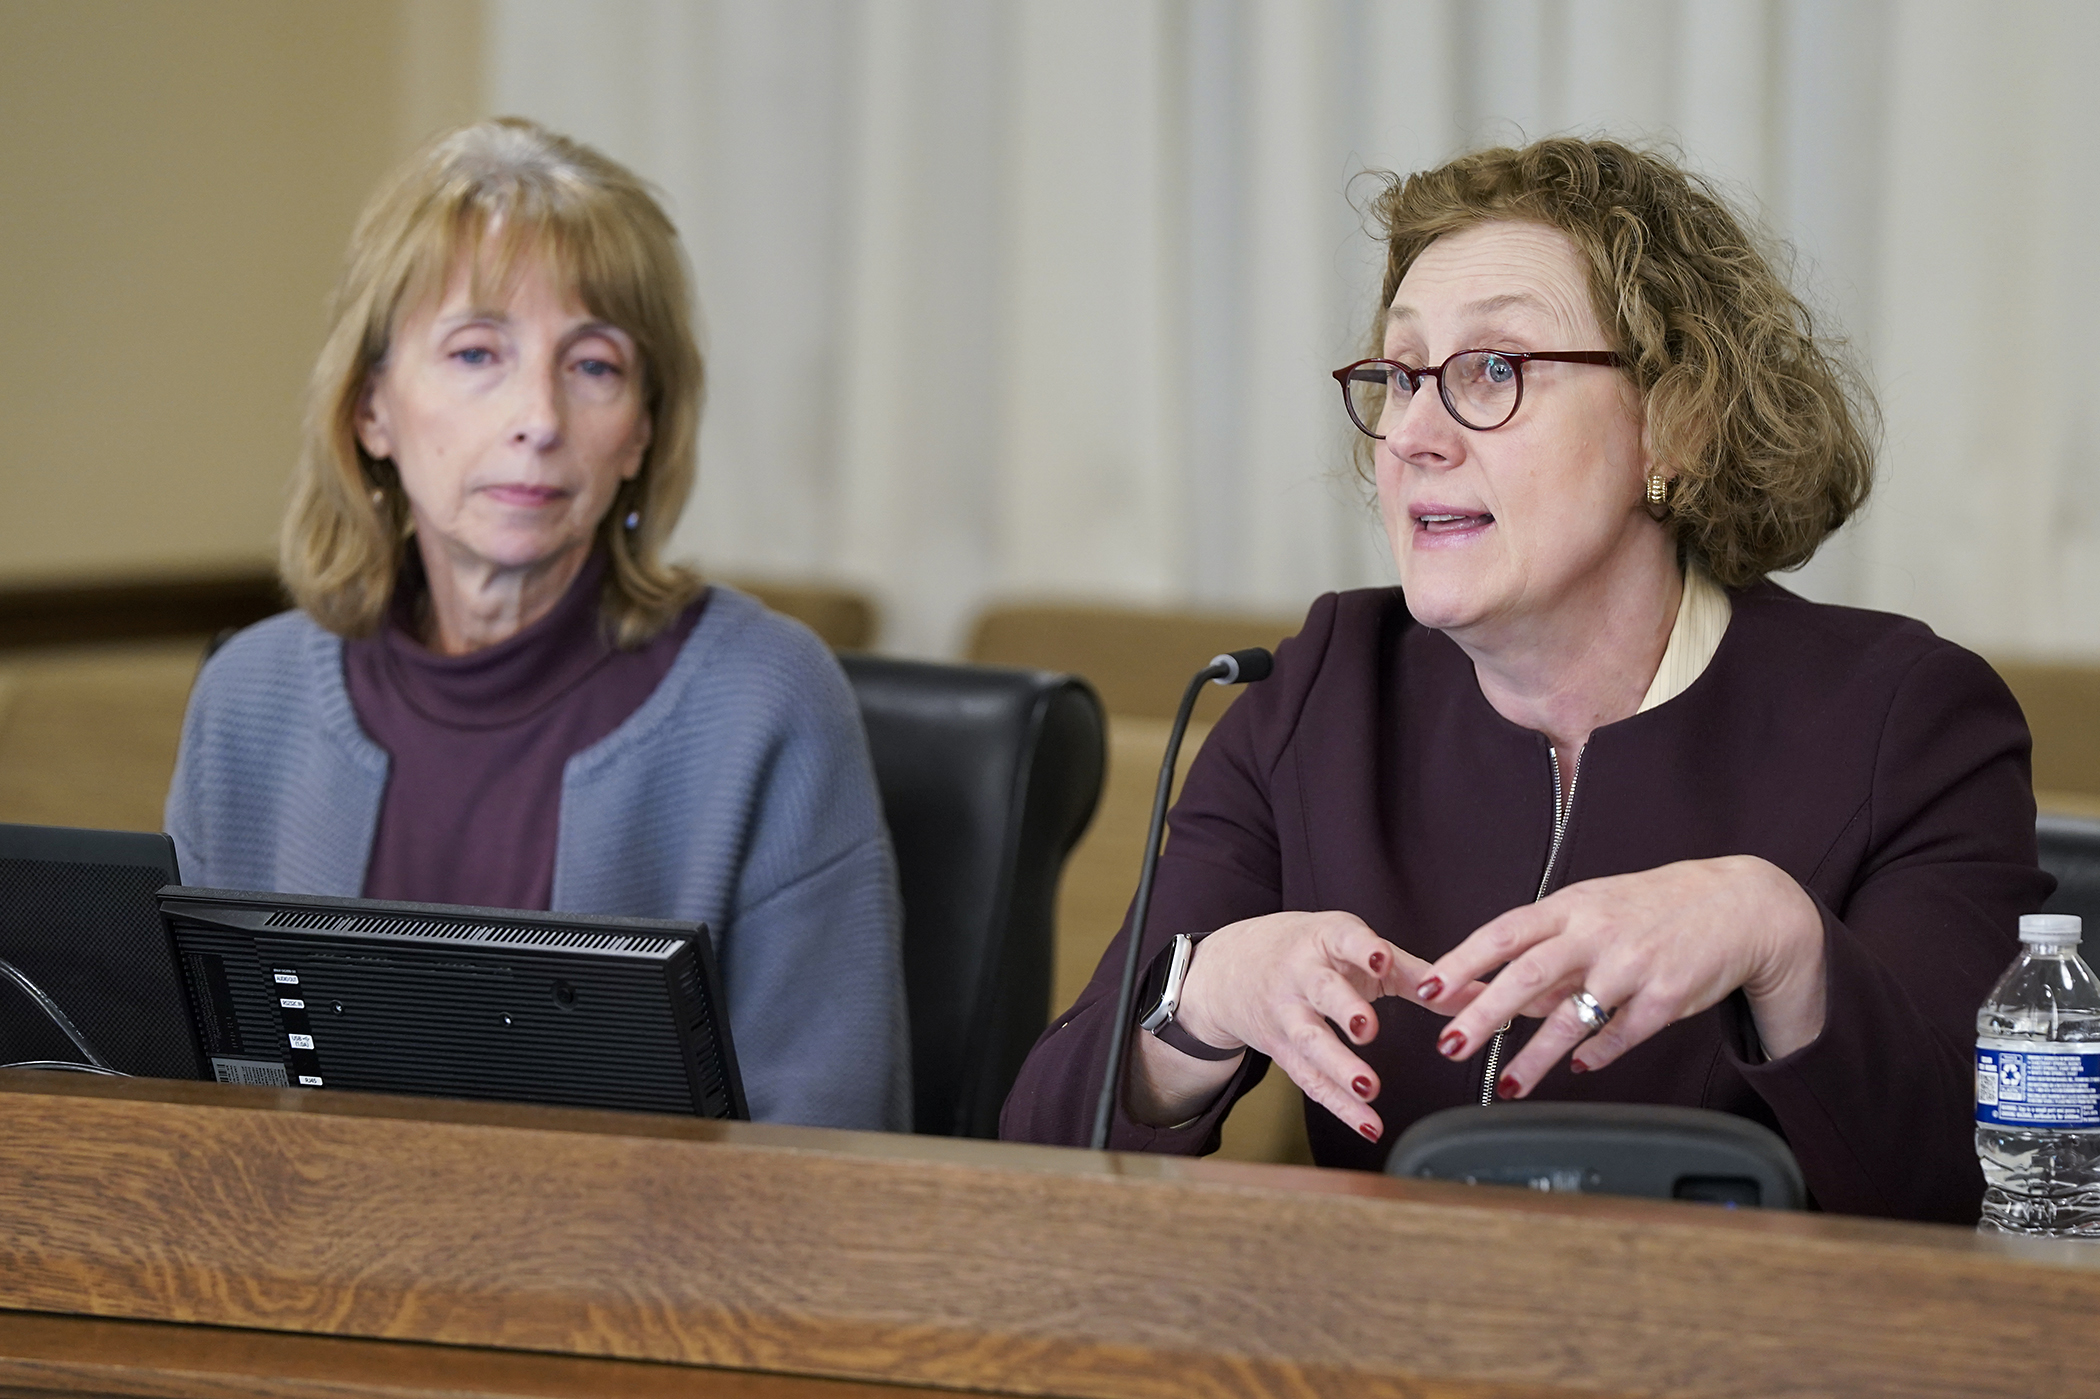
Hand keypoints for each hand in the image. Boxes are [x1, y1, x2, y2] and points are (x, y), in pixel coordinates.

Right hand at [1130, 910, 1481, 1141]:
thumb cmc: (1309, 952)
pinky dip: (1339, 1105)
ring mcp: (1287, 1013)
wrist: (1231, 968)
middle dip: (1344, 1009)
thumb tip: (1487, 992)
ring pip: (1310, 1042)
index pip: (1343, 938)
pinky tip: (1368, 1125)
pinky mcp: (1281, 1049)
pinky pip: (1310, 1081)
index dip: (1361, 949)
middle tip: (1367, 1027)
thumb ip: (1418, 973)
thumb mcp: (1355, 947)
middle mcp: (1301, 976)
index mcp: (1325, 940)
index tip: (1381, 957)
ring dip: (1339, 1066)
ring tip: (1369, 1088)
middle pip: (1321, 992)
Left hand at [1413, 856, 1826, 1097]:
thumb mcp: (1593, 908)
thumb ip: (1546, 948)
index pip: (1502, 933)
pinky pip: (1622, 1034)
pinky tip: (1578, 1068)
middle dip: (1483, 1015)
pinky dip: (1597, 1054)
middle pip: (1527, 976)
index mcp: (1570, 908)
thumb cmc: (1651, 908)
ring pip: (1572, 1018)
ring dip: (1535, 1057)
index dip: (1461, 961)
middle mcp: (1596, 934)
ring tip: (1506, 1085)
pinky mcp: (1667, 996)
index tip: (1426, 988)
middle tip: (1449, 1045)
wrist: (1737, 904)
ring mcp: (1632, 965)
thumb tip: (1491, 990)